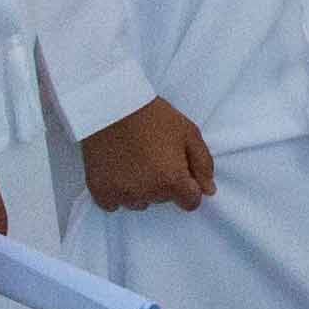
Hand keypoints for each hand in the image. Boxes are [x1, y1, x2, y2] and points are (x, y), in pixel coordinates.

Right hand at [80, 99, 217, 213]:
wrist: (110, 105)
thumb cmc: (152, 116)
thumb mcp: (188, 132)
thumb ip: (203, 164)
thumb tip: (208, 191)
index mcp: (172, 180)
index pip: (190, 202)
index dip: (188, 186)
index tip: (178, 169)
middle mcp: (147, 193)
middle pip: (163, 199)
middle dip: (163, 183)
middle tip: (153, 155)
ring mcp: (122, 194)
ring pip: (139, 202)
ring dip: (140, 188)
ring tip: (133, 160)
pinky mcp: (100, 192)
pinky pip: (114, 203)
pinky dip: (116, 191)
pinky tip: (116, 169)